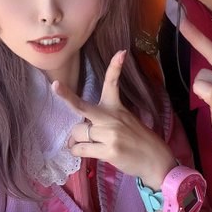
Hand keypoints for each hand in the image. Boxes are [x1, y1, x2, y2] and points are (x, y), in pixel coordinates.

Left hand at [52, 50, 174, 189]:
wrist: (156, 160)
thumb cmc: (137, 140)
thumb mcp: (125, 122)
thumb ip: (102, 122)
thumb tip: (75, 135)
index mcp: (116, 107)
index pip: (113, 83)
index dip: (116, 67)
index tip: (121, 52)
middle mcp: (112, 118)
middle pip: (83, 106)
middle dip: (66, 97)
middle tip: (55, 85)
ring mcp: (110, 134)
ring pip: (77, 133)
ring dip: (76, 141)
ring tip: (86, 145)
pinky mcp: (109, 151)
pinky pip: (81, 149)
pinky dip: (77, 151)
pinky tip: (84, 153)